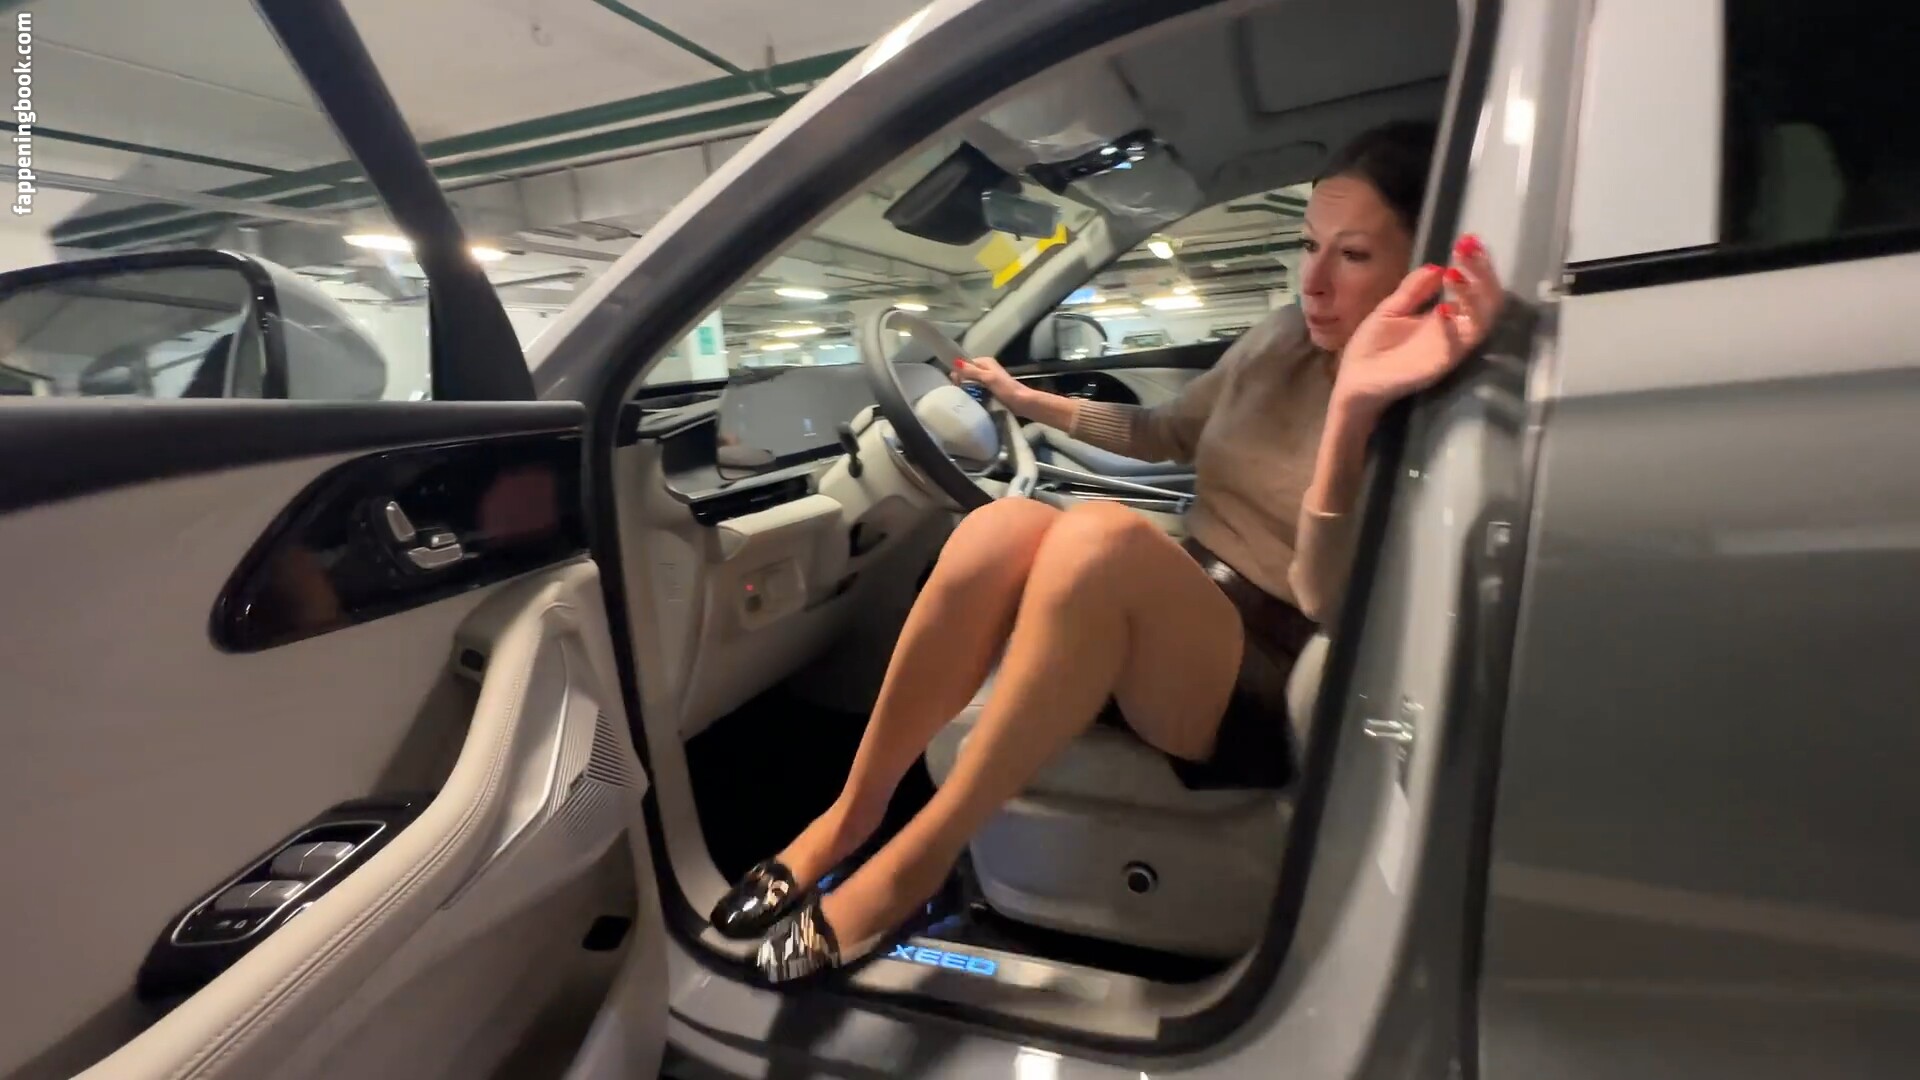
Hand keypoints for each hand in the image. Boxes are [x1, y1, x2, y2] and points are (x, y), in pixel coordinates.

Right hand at [952, 355, 1023, 405]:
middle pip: (966, 374)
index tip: (954, 384)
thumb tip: (954, 362)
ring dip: (966, 391)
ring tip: (961, 400)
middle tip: (958, 394)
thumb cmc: (1007, 389)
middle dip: (961, 383)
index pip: (964, 364)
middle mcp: (985, 369)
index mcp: (985, 362)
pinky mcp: (989, 391)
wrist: (1023, 403)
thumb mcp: (988, 378)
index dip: (957, 373)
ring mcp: (987, 380)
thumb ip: (972, 371)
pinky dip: (972, 396)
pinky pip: (976, 392)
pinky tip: (969, 403)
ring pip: (970, 384)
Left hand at [1332, 234, 1504, 419]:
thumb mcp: (1391, 309)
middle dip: (1481, 273)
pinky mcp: (1438, 366)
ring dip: (1472, 296)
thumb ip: (1413, 290)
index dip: (1475, 264)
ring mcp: (1449, 348)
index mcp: (1445, 317)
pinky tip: (1443, 308)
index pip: (1474, 287)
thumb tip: (1436, 266)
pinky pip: (1454, 346)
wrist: (1354, 380)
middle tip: (1467, 249)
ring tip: (1454, 274)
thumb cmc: (1372, 347)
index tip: (1467, 241)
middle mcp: (1454, 331)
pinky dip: (1451, 326)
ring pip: (1480, 322)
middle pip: (1487, 301)